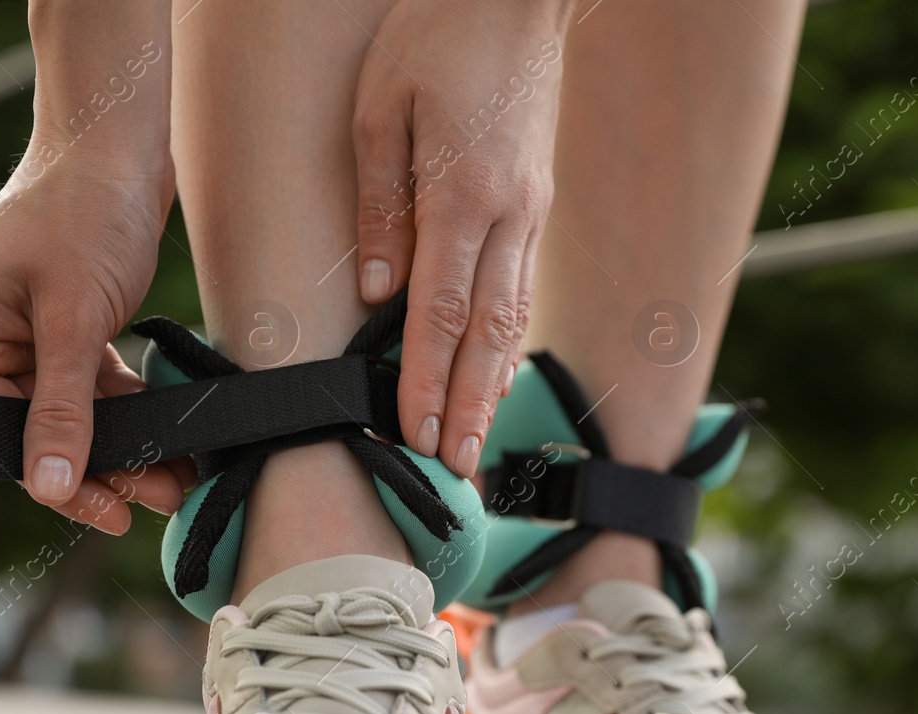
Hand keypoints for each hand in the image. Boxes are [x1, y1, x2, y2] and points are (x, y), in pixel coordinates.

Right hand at [0, 153, 192, 533]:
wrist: (119, 141)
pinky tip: (168, 436)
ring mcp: (15, 332)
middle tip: (162, 497)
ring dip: (125, 444)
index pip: (2, 434)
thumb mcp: (73, 318)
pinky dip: (127, 409)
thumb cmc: (85, 210)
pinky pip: (89, 385)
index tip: (115, 514)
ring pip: (71, 414)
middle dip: (104, 466)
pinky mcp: (58, 325)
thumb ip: (61, 406)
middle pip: (37, 430)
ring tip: (178, 477)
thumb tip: (46, 485)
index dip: (61, 481)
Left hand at [352, 0, 573, 476]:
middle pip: (486, 333)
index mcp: (465, 195)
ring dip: (493, 386)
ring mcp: (531, 212)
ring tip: (477, 443)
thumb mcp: (383, 108)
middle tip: (453, 468)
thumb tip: (382, 291)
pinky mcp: (537, 203)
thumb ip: (380, 203)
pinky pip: (523, 287)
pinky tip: (498, 373)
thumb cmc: (438, 35)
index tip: (414, 435)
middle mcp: (508, 215)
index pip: (441, 311)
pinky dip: (510, 340)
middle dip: (467, 406)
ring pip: (513, 317)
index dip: (427, 381)